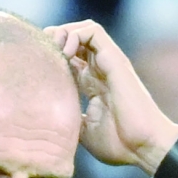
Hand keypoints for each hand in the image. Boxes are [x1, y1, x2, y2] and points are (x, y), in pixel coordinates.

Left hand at [44, 20, 177, 174]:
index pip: (67, 60)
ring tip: (51, 50)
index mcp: (92, 86)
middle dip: (52, 41)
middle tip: (37, 55)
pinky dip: (75, 34)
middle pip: (73, 40)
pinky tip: (65, 51)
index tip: (33, 70)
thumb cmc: (120, 144)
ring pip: (82, 30)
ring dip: (62, 34)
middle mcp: (99, 71)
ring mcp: (107, 64)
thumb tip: (48, 122)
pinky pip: (93, 32)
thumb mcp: (84, 132)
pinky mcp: (114, 60)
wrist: (143, 147)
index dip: (49, 59)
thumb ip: (69, 119)